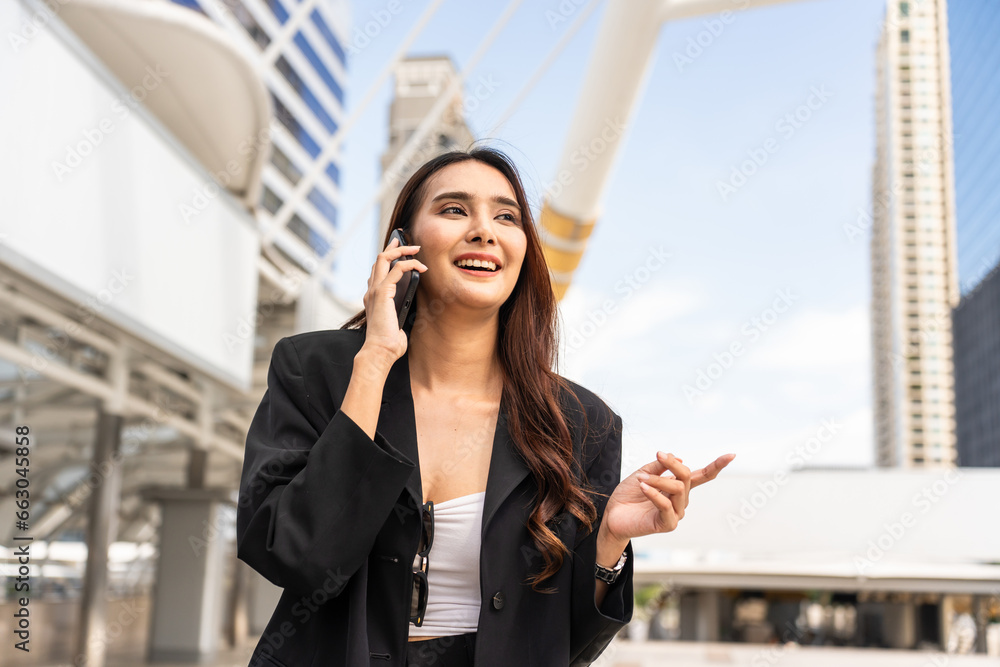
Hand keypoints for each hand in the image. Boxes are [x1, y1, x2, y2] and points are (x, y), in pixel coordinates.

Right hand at [361, 235, 426, 362]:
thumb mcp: (397, 322)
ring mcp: (375, 290)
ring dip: (402, 251)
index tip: (399, 251)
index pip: (377, 271)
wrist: (380, 351)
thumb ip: (401, 310)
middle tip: (405, 240)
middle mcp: (371, 291)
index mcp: (373, 297)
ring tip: (416, 248)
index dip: (388, 259)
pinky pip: (397, 270)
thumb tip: (413, 305)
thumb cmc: (389, 342)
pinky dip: (410, 264)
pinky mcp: (382, 293)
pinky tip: (421, 267)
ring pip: (384, 259)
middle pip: (379, 260)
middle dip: (393, 247)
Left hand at [601, 452, 734, 542]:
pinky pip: (666, 505)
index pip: (701, 476)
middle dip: (672, 463)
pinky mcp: (667, 524)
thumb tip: (679, 458)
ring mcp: (676, 513)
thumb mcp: (642, 473)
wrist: (612, 516)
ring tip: (642, 479)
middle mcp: (681, 501)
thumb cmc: (627, 495)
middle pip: (686, 477)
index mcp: (677, 487)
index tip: (732, 455)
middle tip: (657, 454)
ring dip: (659, 480)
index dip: (716, 466)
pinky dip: (655, 493)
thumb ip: (659, 466)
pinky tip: (643, 487)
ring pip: (678, 489)